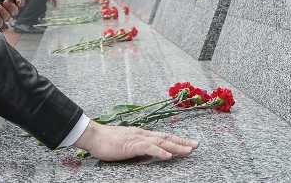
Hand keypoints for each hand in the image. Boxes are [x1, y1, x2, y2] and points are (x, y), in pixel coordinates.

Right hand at [73, 120, 198, 161]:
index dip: (177, 140)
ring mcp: (138, 138)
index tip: (189, 143)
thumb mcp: (125, 145)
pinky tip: (168, 156)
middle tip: (197, 145)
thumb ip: (137, 149)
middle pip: (166, 137)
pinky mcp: (131, 144)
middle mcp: (142, 134)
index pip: (163, 136)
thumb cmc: (106, 141)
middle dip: (182, 142)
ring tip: (189, 151)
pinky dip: (160, 151)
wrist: (93, 135)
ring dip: (176, 146)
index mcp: (141, 134)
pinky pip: (149, 148)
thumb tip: (146, 155)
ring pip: (161, 141)